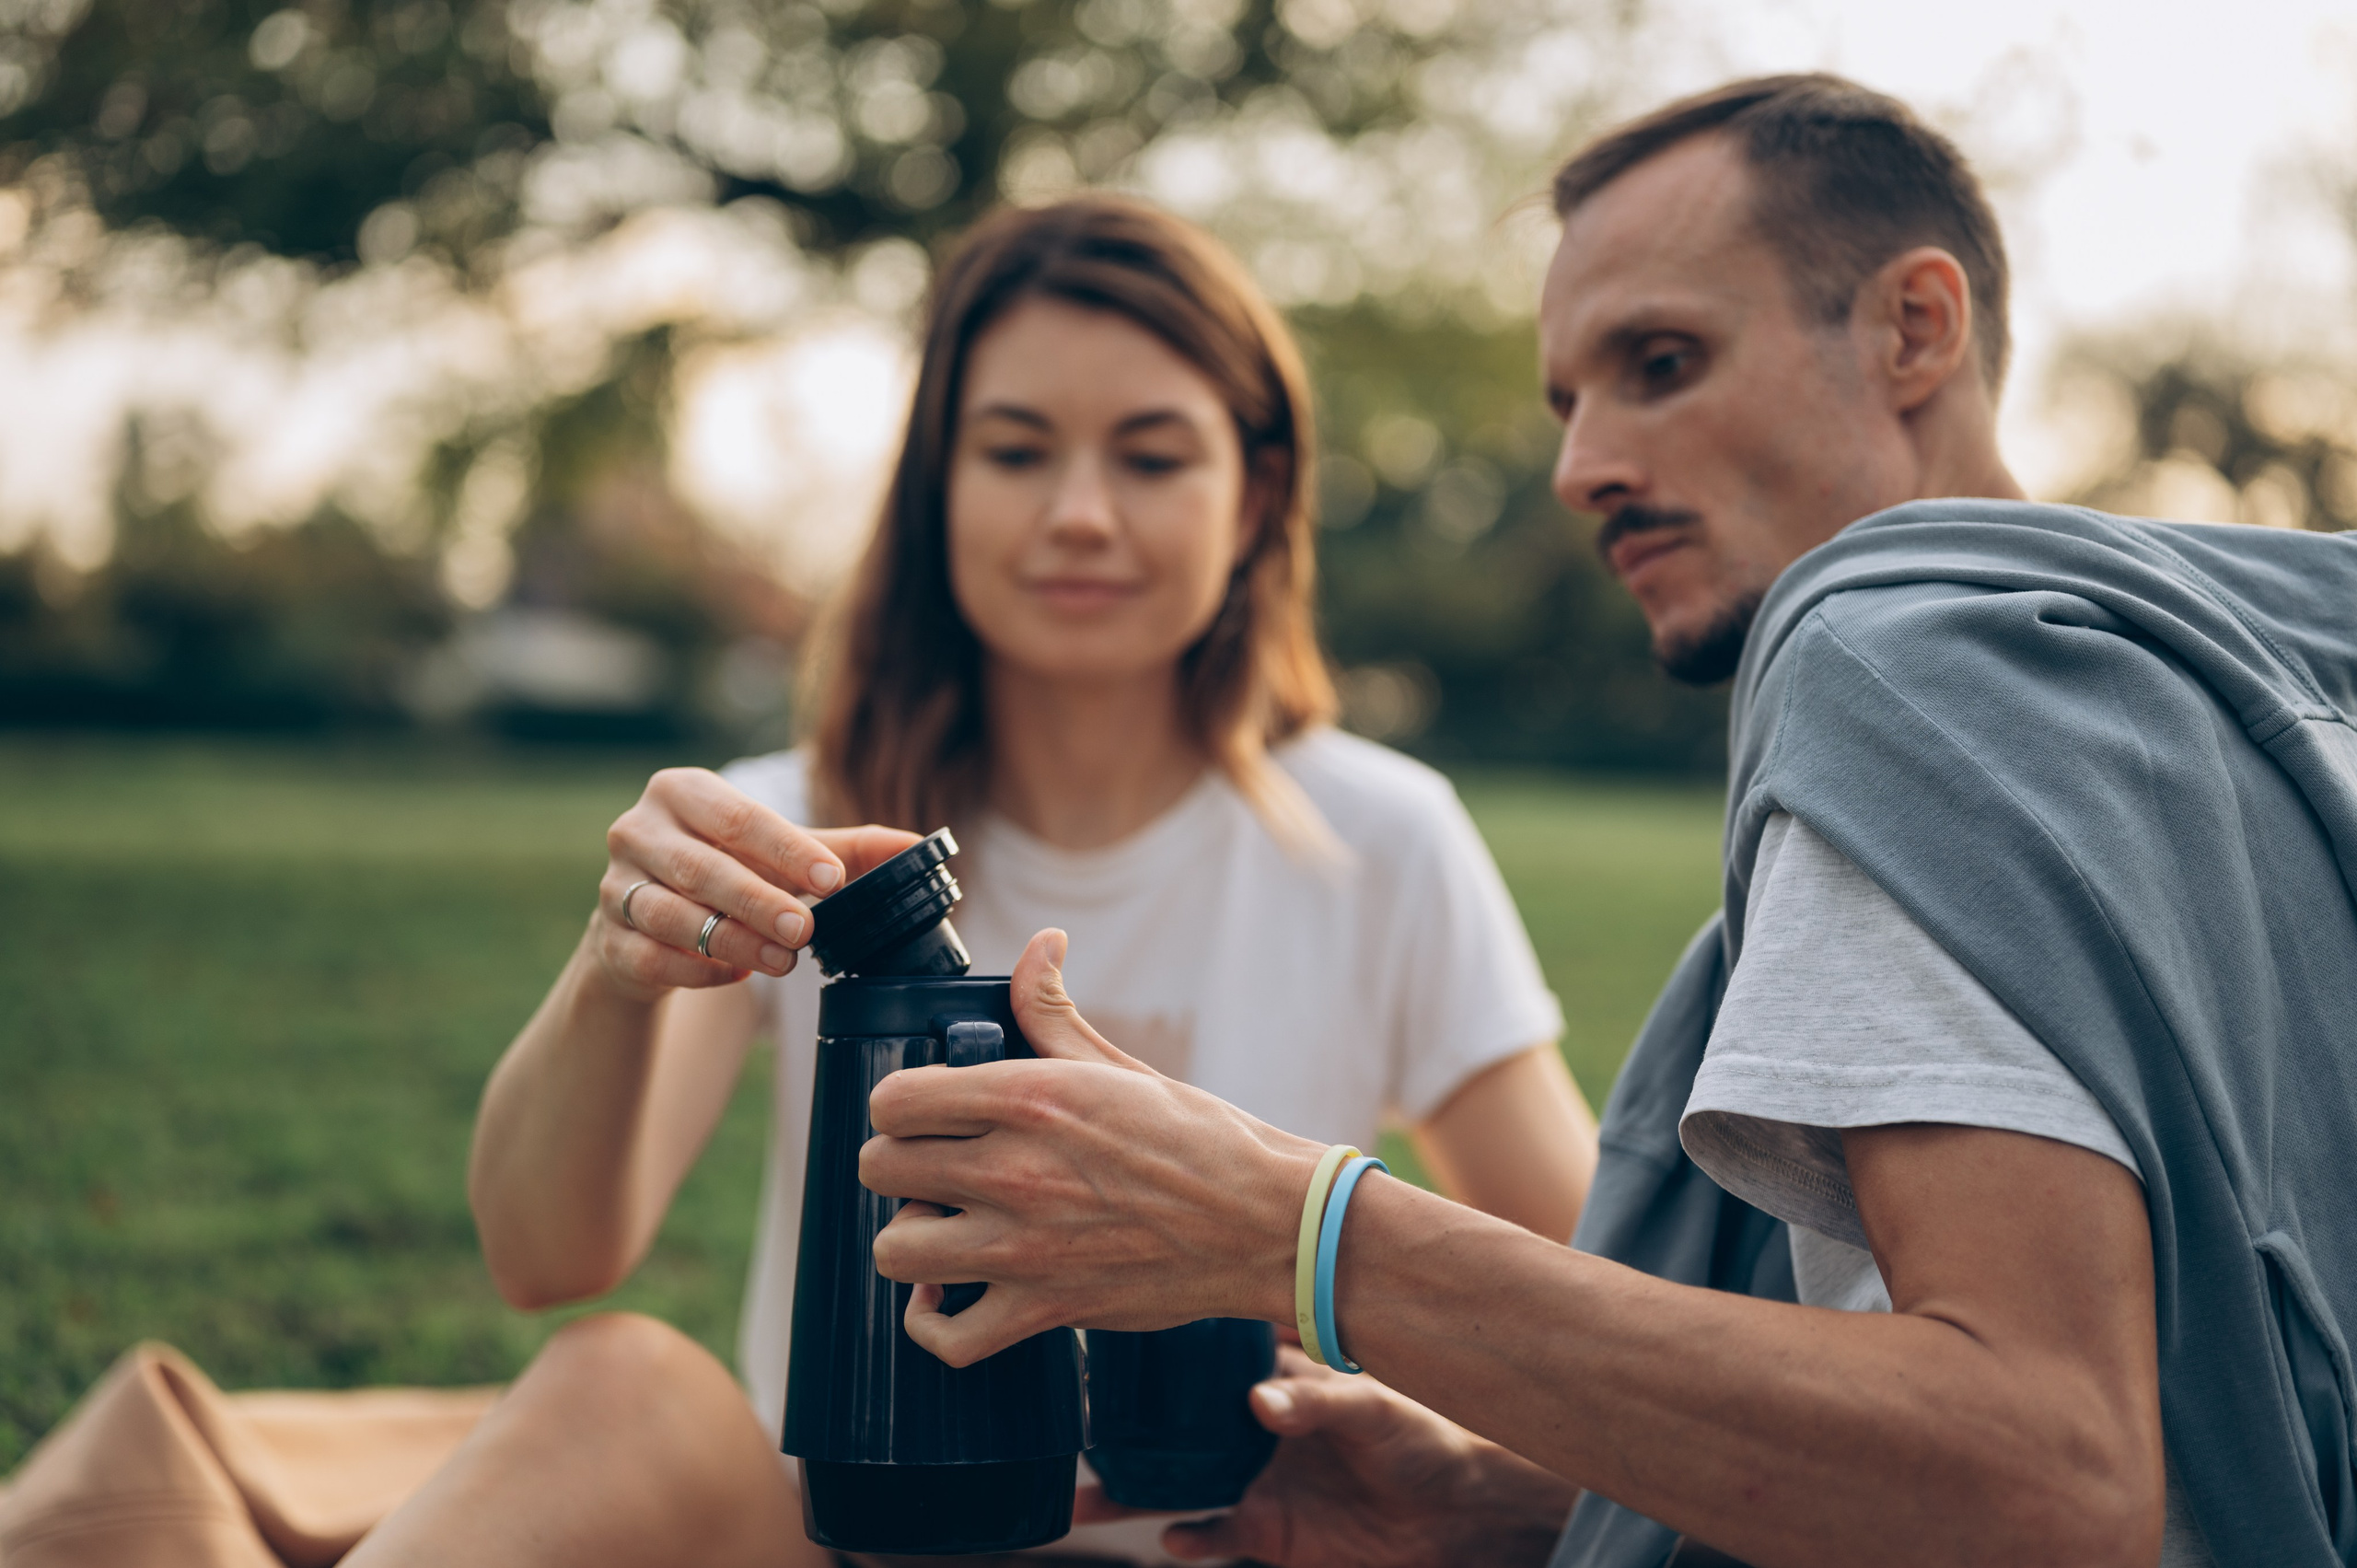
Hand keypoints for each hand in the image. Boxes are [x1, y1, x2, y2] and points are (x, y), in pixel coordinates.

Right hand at [590, 768, 918, 1000]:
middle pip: (702, 867)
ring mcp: (616, 888)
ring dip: (732, 941)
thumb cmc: (726, 870)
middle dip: (759, 901)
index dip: (785, 849)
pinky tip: (735, 976)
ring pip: (672, 916)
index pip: (736, 817)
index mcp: (681, 793)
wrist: (648, 921)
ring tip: (783, 960)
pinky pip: (652, 958)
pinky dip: (697, 971)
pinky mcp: (609, 940)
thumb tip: (921, 847)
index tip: (832, 880)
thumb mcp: (780, 854)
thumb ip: (844, 849)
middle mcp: (637, 831)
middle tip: (806, 930)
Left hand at [862, 930, 1325, 1364]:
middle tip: (937, 1167)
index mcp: (1031, 1098)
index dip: (898, 1105)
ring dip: (910, 1236)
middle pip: (879, 1167)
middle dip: (898, 1163)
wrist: (1267, 1225)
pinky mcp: (1045, 1311)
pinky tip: (944, 1294)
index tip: (925, 1113)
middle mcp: (1015, 1171)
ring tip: (945, 1224)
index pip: (894, 1099)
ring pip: (895, 1248)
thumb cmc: (1202, 1141)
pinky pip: (946, 1337)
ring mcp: (1025, 1249)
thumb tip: (1040, 945)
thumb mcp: (1120, 1066)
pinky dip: (930, 1322)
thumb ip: (1054, 1012)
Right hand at [1077, 1348, 1575, 1567]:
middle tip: (1071, 1426)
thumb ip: (1316, 1401)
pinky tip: (1173, 1540)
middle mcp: (1249, 1426)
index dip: (1159, 1353)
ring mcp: (1253, 1479)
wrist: (1455, 1513)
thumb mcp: (1371, 1407)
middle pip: (1170, 1426)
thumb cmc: (1419, 1436)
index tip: (1107, 1342)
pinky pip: (1210, 1535)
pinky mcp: (1265, 1531)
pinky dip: (1188, 1539)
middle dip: (1120, 1428)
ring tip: (1081, 1499)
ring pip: (1173, 1485)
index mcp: (1272, 1378)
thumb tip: (1260, 1402)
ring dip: (1129, 1493)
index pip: (1205, 1359)